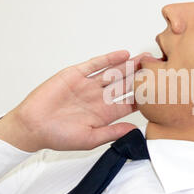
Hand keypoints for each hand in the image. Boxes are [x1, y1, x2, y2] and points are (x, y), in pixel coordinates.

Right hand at [0, 50, 148, 151]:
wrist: (32, 126)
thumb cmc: (58, 136)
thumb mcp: (90, 139)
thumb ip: (112, 132)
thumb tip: (135, 131)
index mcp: (104, 113)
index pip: (130, 103)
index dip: (144, 97)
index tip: (161, 92)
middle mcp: (99, 97)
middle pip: (125, 84)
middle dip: (141, 77)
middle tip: (158, 69)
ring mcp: (88, 85)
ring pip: (113, 72)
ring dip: (129, 66)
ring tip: (145, 59)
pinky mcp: (75, 75)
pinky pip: (95, 65)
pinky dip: (108, 59)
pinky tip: (122, 55)